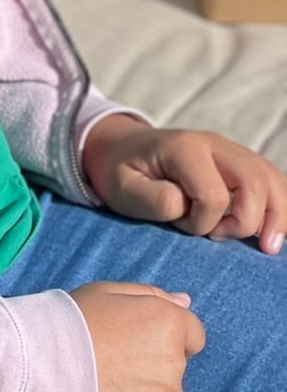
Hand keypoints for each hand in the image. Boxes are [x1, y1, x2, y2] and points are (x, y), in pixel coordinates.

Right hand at [71, 281, 204, 391]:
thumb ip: (151, 294)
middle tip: (112, 364)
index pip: (191, 335)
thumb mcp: (106, 292)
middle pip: (177, 366)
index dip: (160, 338)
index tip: (131, 344)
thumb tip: (187, 301)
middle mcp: (175, 358)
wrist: (35, 361)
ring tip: (108, 389)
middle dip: (152, 365)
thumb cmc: (67, 321)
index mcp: (169, 320)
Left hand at [82, 115, 286, 254]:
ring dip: (276, 215)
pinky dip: (279, 206)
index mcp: (185, 149)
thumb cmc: (120, 171)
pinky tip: (275, 231)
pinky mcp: (239, 162)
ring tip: (269, 246)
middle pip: (255, 182)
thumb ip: (154, 200)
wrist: (121, 148)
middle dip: (247, 220)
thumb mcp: (121, 188)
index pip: (215, 195)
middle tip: (222, 238)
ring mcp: (231, 151)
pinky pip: (272, 181)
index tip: (181, 226)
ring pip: (272, 180)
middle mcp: (215, 144)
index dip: (203, 222)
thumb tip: (187, 208)